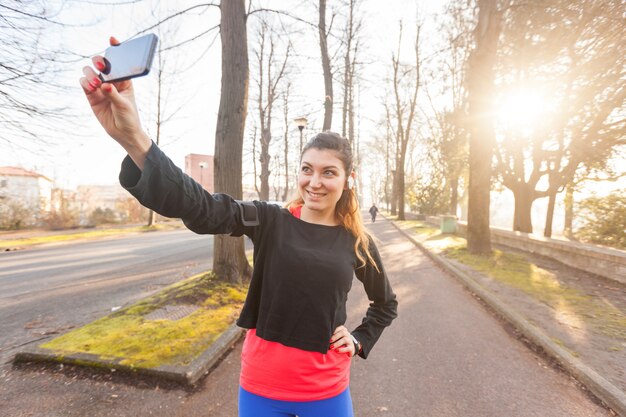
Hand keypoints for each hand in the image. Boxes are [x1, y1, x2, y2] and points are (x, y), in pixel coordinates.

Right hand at [79, 36, 150, 167]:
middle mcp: (111, 81)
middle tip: (101, 67)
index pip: (119, 62)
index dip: (115, 49)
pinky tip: (90, 87)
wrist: (123, 133)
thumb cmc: (129, 117)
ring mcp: (100, 88)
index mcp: (124, 80)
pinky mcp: (91, 96)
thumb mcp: (124, 106)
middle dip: (99, 61)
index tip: (112, 39)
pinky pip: (84, 84)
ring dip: (90, 74)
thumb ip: (113, 95)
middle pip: (101, 64)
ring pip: (90, 72)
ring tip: (96, 84)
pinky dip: (85, 83)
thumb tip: (104, 85)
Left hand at [329, 325, 357, 356]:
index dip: (334, 330)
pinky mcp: (351, 348)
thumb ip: (331, 335)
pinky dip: (342, 349)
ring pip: (345, 339)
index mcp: (343, 330)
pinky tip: (337, 350)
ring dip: (337, 343)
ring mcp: (350, 341)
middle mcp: (347, 334)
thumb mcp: (336, 337)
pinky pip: (348, 348)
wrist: (349, 348)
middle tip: (329, 341)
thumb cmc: (339, 341)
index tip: (328, 334)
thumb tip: (323, 336)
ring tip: (331, 347)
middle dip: (335, 336)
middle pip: (342, 332)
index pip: (339, 327)